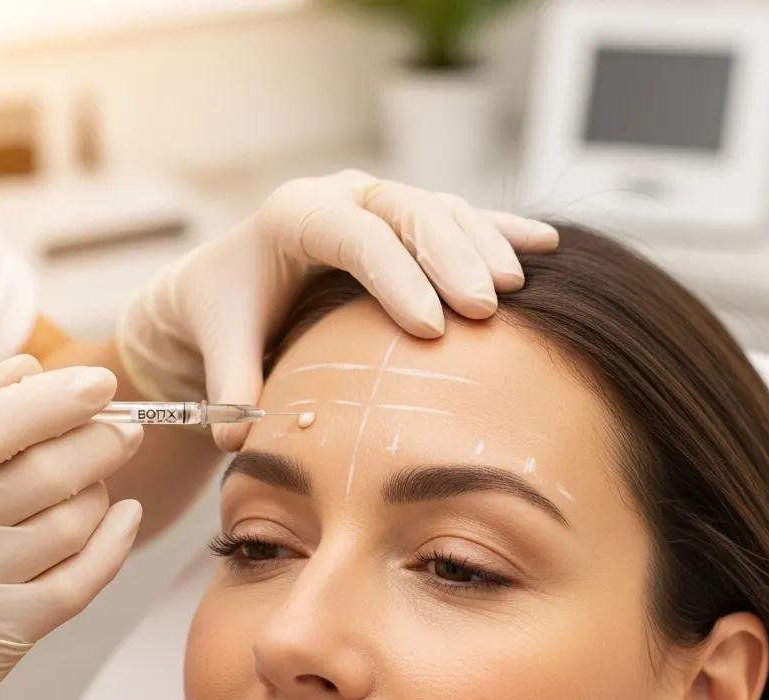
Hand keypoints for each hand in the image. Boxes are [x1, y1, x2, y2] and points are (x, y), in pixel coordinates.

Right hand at [0, 355, 144, 699]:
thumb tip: (30, 370)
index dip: (51, 402)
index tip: (102, 383)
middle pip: (42, 476)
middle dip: (99, 443)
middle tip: (124, 429)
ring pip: (69, 527)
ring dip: (98, 495)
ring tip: (94, 483)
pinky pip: (76, 584)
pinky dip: (113, 544)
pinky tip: (125, 517)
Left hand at [115, 168, 559, 449]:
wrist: (230, 278)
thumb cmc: (228, 310)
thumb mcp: (222, 341)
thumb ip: (230, 382)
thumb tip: (238, 434)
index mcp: (295, 215)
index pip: (354, 236)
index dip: (396, 276)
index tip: (431, 328)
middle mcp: (343, 196)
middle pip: (409, 211)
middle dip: (452, 257)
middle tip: (485, 309)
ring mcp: (379, 202)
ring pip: (443, 208)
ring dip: (484, 244)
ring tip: (515, 288)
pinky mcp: (405, 220)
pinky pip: (461, 217)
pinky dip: (503, 231)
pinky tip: (546, 246)